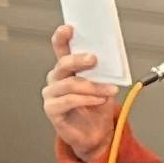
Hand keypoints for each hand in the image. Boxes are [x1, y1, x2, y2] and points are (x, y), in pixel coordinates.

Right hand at [42, 22, 120, 158]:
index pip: (60, 47)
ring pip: (70, 85)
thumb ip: (103, 70)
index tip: (70, 28)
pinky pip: (68, 101)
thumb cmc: (97, 107)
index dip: (62, 36)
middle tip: (94, 59)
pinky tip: (98, 100)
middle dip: (79, 60)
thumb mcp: (104, 84)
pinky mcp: (52, 110)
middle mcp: (56, 79)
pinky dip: (86, 100)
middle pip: (63, 64)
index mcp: (66, 68)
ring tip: (108, 90)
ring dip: (92, 87)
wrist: (96, 134)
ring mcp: (52, 94)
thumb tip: (111, 57)